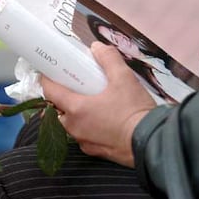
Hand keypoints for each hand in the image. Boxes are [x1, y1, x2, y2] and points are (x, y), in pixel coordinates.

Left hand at [41, 42, 156, 167]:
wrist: (151, 142)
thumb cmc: (134, 112)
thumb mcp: (123, 78)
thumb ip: (108, 59)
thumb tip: (97, 47)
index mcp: (76, 108)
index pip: (50, 92)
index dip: (47, 79)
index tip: (50, 72)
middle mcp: (74, 128)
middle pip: (58, 109)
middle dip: (63, 97)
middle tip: (76, 86)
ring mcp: (84, 141)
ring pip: (70, 124)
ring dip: (75, 113)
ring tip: (91, 102)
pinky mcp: (94, 151)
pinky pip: (83, 136)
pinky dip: (87, 127)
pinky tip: (102, 120)